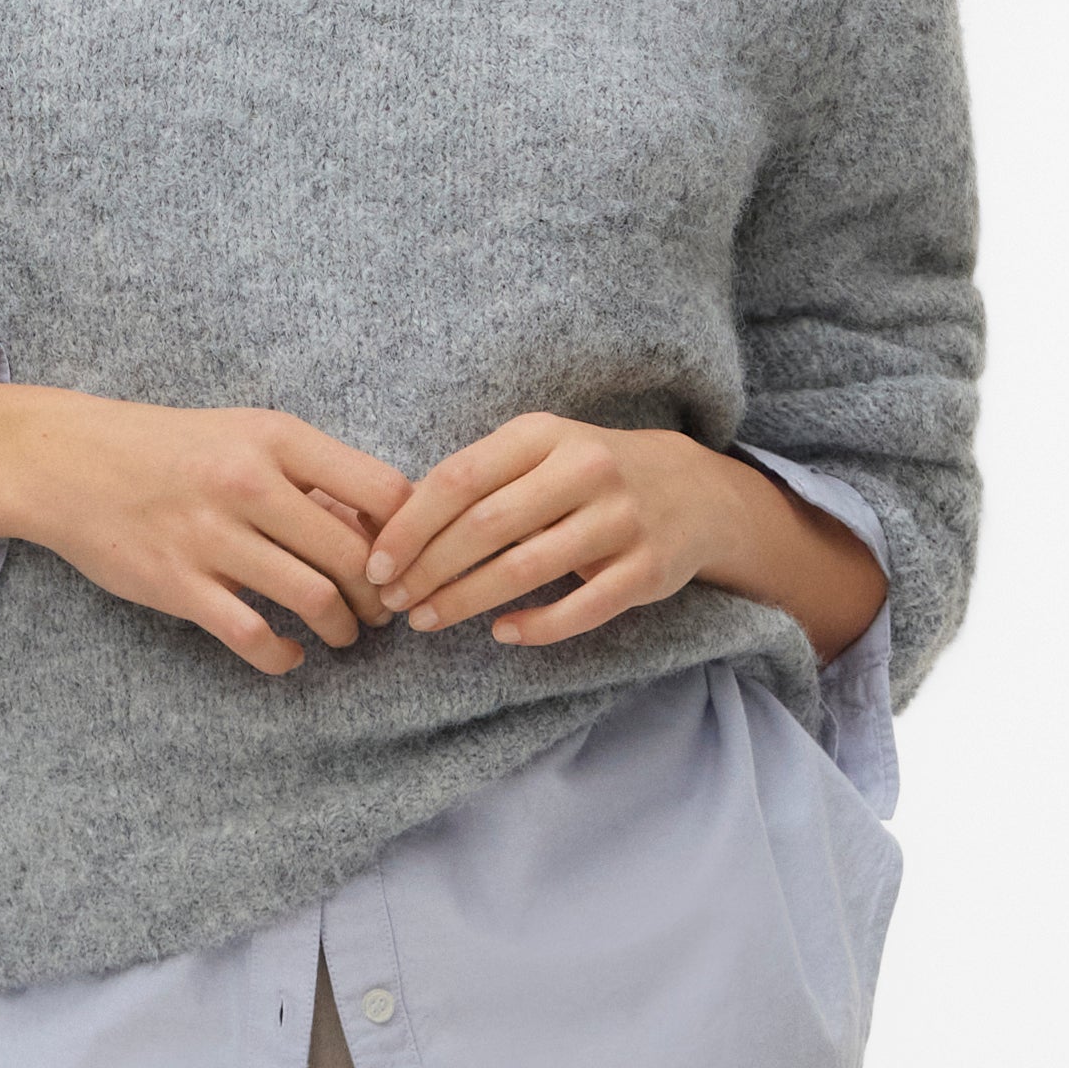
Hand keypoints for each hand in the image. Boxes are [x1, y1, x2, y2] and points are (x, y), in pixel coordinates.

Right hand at [0, 380, 412, 675]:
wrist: (68, 462)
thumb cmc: (169, 449)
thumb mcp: (244, 435)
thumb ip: (309, 476)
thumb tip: (378, 524)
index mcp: (276, 438)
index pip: (383, 490)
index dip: (410, 535)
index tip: (404, 557)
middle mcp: (250, 483)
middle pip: (356, 555)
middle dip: (382, 595)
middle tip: (383, 610)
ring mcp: (212, 537)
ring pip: (315, 599)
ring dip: (344, 629)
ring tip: (344, 634)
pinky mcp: (179, 585)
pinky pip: (254, 637)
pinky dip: (285, 658)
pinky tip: (290, 656)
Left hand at [369, 414, 886, 656]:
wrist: (693, 490)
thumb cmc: (587, 475)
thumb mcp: (538, 453)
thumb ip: (478, 478)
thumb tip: (392, 526)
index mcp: (543, 434)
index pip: (459, 480)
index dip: (409, 528)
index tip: (375, 565)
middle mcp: (584, 469)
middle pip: (485, 528)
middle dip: (428, 570)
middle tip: (393, 602)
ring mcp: (620, 520)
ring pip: (525, 569)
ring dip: (466, 601)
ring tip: (428, 620)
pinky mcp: (647, 570)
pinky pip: (580, 608)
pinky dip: (535, 626)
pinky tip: (502, 633)